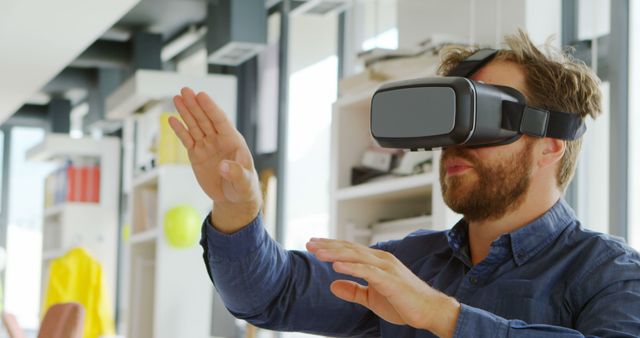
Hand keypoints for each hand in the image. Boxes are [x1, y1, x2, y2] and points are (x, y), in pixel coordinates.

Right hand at [170, 87, 261, 231]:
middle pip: (205, 119)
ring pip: (194, 126)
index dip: (211, 108)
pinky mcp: (196, 155)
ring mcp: (206, 146)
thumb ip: (236, 173)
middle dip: (195, 105)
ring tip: (176, 97)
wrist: (233, 198)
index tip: (201, 95)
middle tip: (184, 90)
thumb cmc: (243, 187)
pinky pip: (187, 140)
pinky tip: (172, 119)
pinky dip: (179, 130)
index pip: (220, 120)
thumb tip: (223, 166)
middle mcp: (218, 140)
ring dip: (185, 112)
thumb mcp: (244, 182)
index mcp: (233, 141)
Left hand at [306, 238, 459, 337]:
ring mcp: (386, 268)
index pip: (349, 250)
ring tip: (317, 253)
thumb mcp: (372, 298)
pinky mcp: (390, 280)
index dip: (330, 246)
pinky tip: (336, 266)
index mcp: (377, 262)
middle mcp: (381, 260)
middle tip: (308, 243)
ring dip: (335, 254)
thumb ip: (353, 290)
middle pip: (349, 249)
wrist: (429, 312)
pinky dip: (351, 267)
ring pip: (356, 257)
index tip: (313, 244)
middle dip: (328, 246)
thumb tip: (333, 284)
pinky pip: (367, 272)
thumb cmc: (403, 304)